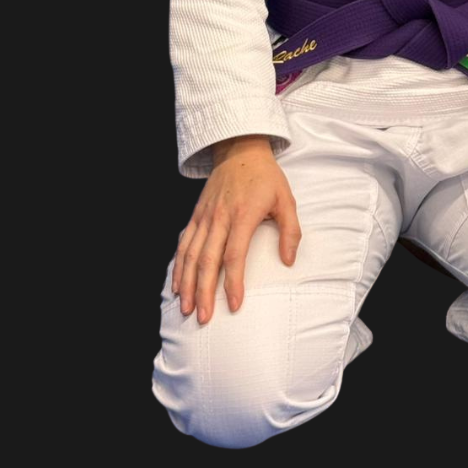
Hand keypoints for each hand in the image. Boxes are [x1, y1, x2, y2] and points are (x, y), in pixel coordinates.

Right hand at [172, 141, 301, 324]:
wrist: (240, 150)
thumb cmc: (266, 177)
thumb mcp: (286, 199)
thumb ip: (291, 231)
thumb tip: (288, 261)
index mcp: (242, 215)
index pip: (234, 255)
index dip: (234, 282)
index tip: (235, 305)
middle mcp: (219, 217)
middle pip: (208, 260)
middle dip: (204, 292)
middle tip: (203, 318)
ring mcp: (205, 216)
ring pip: (191, 255)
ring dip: (187, 283)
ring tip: (186, 308)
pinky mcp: (196, 215)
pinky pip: (184, 243)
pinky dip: (178, 265)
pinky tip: (177, 284)